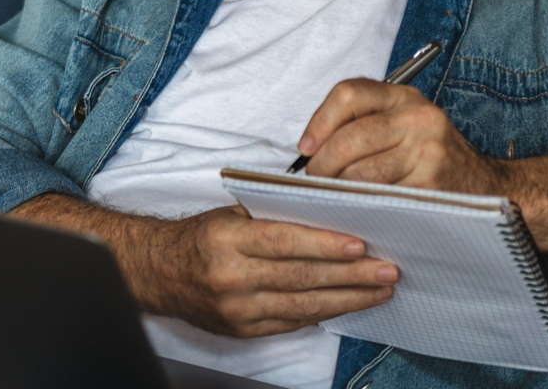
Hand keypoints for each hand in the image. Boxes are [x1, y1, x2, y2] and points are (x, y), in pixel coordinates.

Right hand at [136, 205, 396, 337]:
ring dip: (347, 299)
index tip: (362, 245)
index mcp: (227, 240)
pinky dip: (322, 313)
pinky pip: (291, 322)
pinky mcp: (243, 330)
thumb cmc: (202, 237)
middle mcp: (232, 277)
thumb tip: (328, 215)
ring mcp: (238, 310)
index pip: (285, 242)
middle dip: (351, 275)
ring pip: (303, 306)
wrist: (159, 273)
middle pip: (302, 278)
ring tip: (379, 291)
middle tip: (387, 270)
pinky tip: (348, 305)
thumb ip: (273, 217)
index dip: (326, 245)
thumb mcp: (231, 216)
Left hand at [297, 78, 505, 194]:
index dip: (319, 121)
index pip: (349, 93)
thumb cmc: (431, 158)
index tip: (306, 147)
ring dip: (339, 188)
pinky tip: (359, 208)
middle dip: (323, 163)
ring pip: (360, 172)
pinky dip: (362, 205)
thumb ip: (363, 124)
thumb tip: (309, 147)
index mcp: (404, 97)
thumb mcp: (403, 126)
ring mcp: (427, 151)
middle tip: (316, 180)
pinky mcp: (430, 184)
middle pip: (350, 137)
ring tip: (336, 195)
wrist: (486, 186)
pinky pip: (380, 197)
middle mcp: (417, 117)